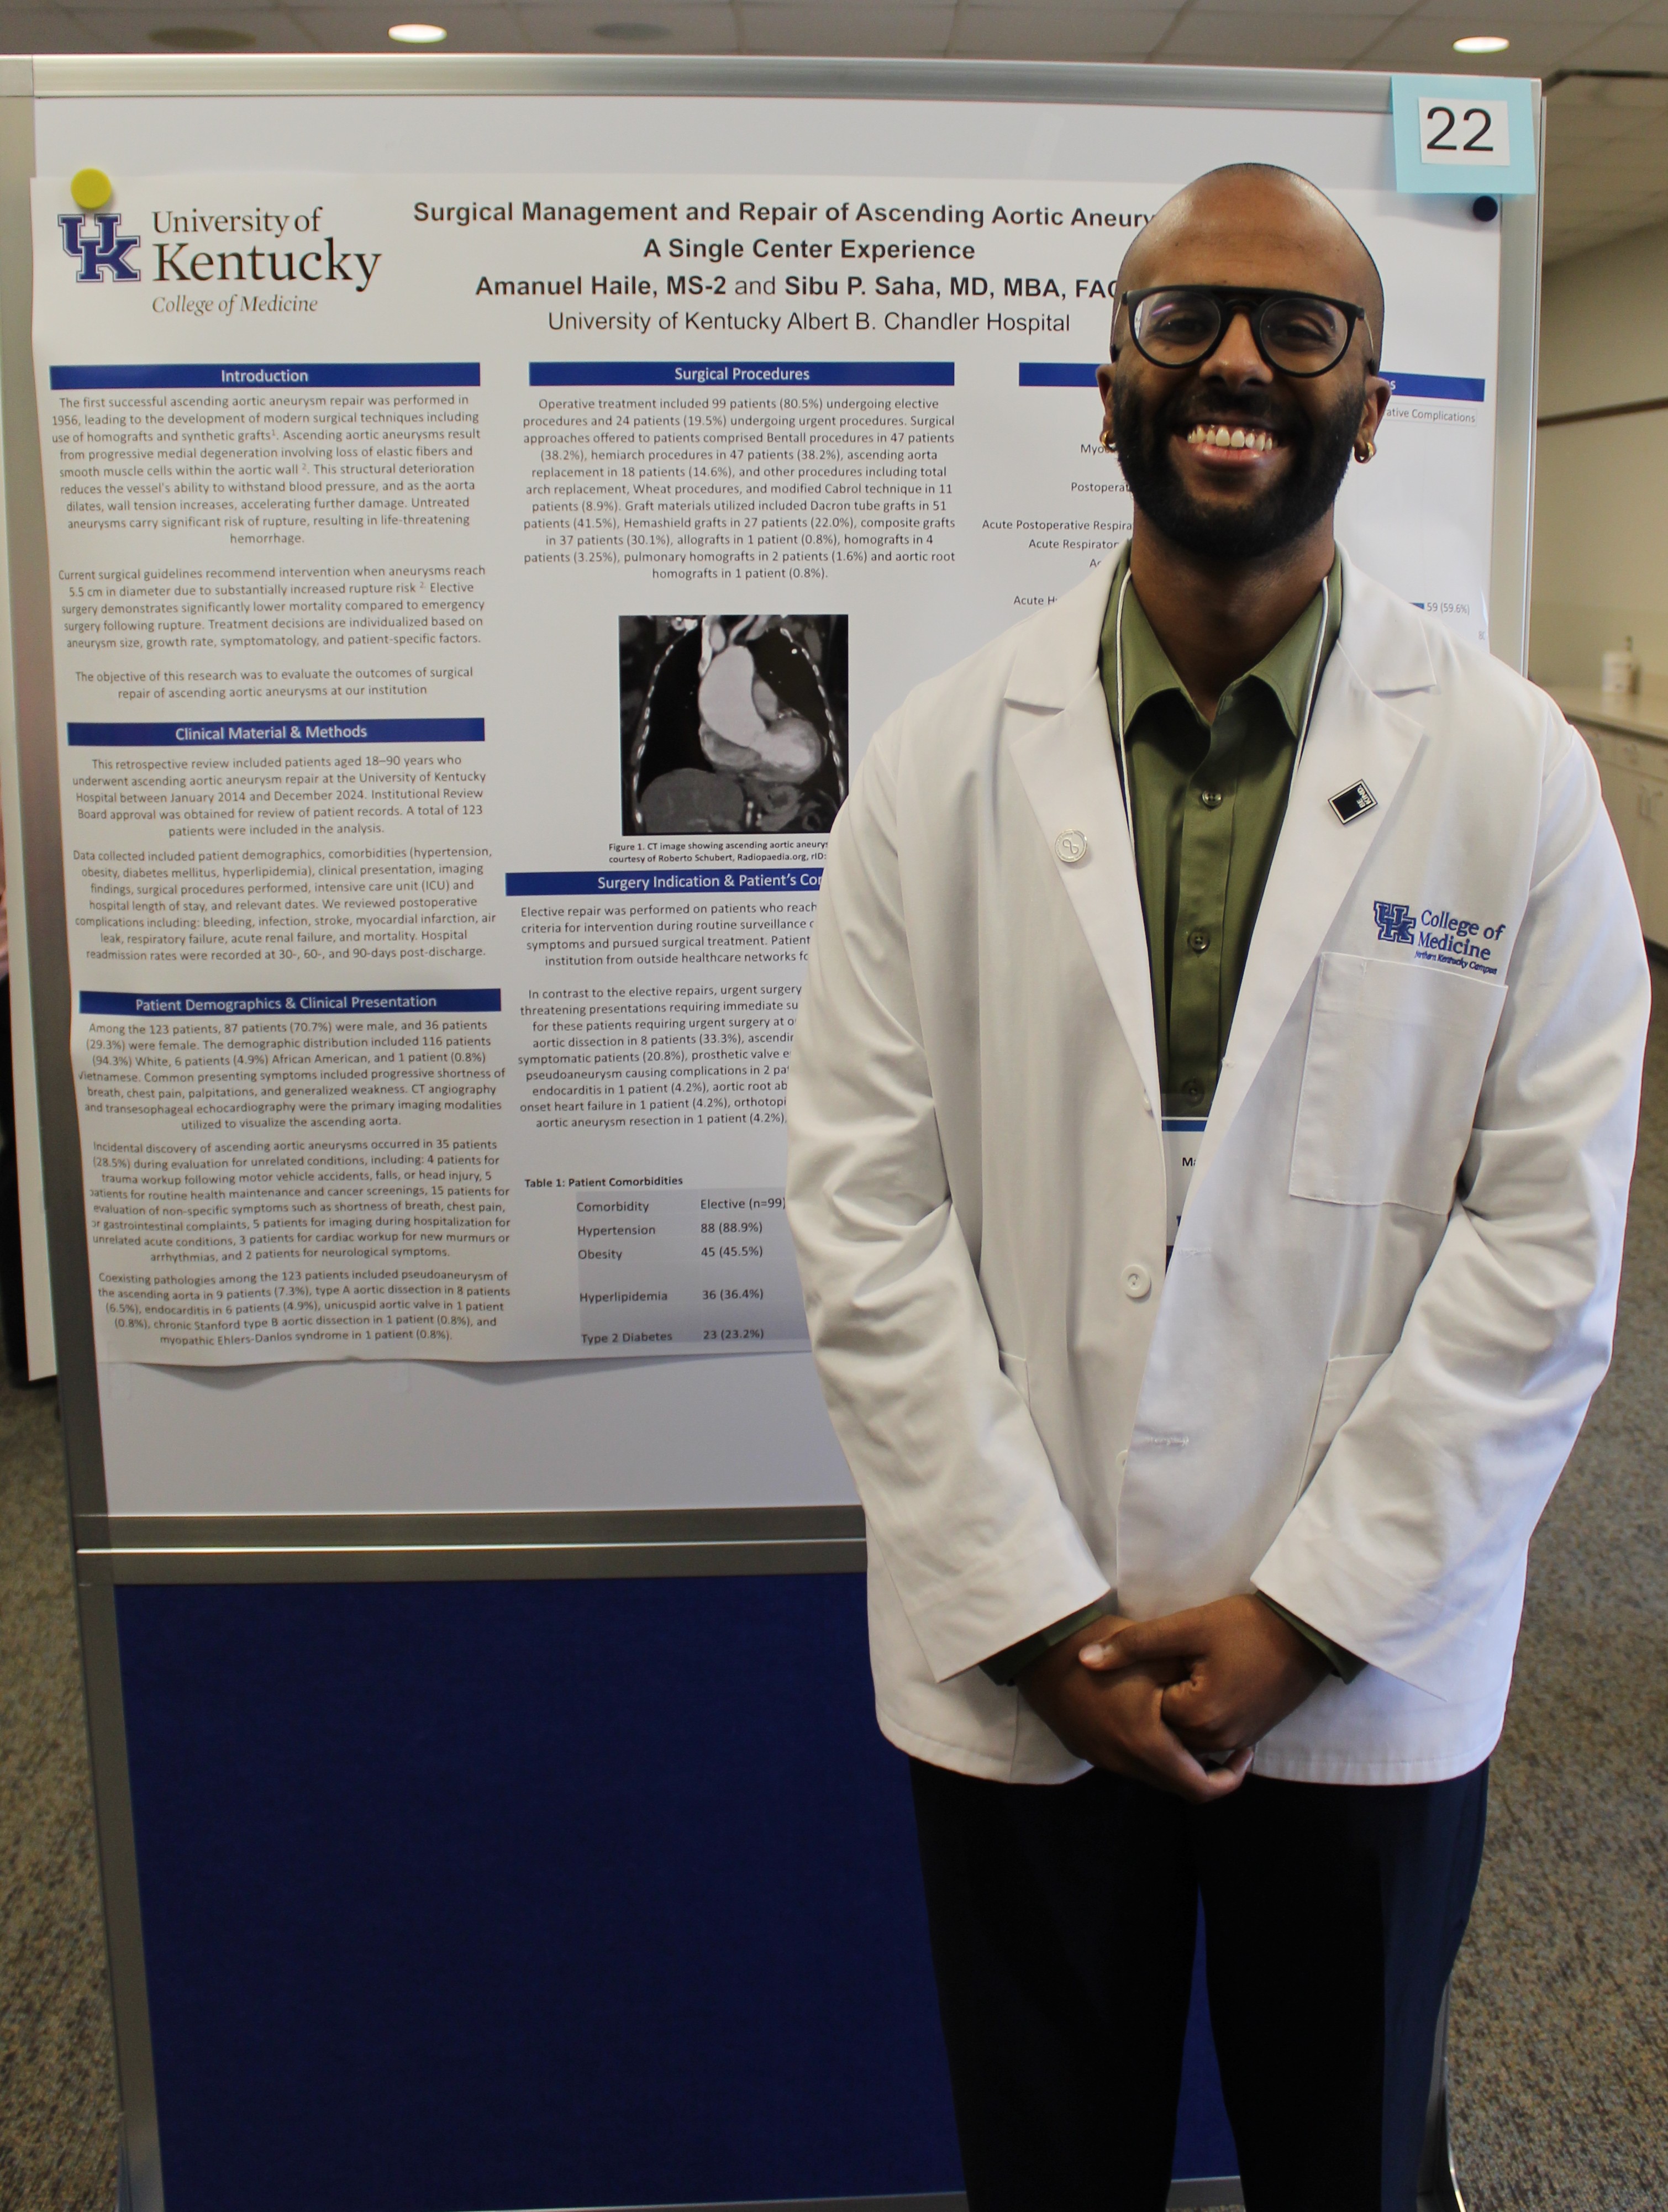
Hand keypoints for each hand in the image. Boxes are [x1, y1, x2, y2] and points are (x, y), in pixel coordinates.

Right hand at [1019, 1613, 1252, 1803]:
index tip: (1243, 1752)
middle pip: (1178, 1786)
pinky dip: (1151, 1752)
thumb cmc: (1103, 1647)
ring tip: (1192, 1728)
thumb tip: (1224, 1702)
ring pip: (1153, 1775)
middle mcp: (1124, 1762)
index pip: (1200, 1788)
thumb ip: (1194, 1687)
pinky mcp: (1087, 1750)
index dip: (1231, 1778)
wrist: (1041, 1648)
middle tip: (1225, 1743)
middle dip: (1206, 1770)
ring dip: (1176, 1761)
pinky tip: (1154, 1721)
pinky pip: (1130, 1763)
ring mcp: (1102, 1759)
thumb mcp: (1158, 1658)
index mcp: (1146, 1745)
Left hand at [1078, 1595, 1328, 1758]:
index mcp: (1198, 1717)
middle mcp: (1218, 1740)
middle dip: (1159, 1698)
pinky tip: (1203, 1679)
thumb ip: (1135, 1646)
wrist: (1305, 1633)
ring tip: (1186, 1667)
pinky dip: (1200, 1713)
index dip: (1145, 1682)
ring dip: (1180, 1706)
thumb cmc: (1246, 1625)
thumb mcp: (1186, 1626)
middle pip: (1166, 1728)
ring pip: (1187, 1732)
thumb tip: (1083, 1661)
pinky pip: (1210, 1735)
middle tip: (1170, 1661)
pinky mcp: (1250, 1736)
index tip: (1156, 1656)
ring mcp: (1237, 1742)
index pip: (1147, 1712)